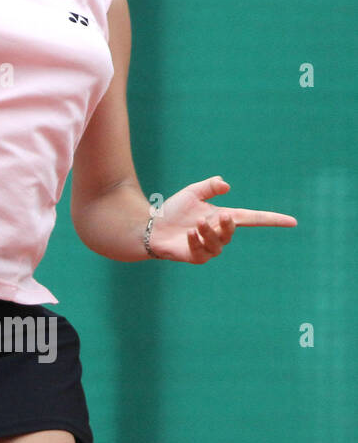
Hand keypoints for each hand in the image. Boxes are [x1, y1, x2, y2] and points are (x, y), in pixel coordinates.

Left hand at [147, 175, 296, 263]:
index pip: (253, 219)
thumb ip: (209, 186)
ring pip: (218, 244)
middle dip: (228, 225)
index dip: (272, 220)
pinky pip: (203, 253)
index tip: (292, 221)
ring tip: (196, 223)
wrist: (151, 226)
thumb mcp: (192, 193)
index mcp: (223, 218)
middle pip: (233, 231)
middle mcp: (219, 234)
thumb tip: (227, 185)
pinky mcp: (196, 257)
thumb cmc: (172, 210)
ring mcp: (208, 248)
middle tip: (220, 216)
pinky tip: (188, 233)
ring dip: (209, 232)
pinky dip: (196, 241)